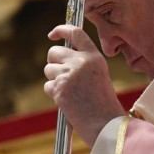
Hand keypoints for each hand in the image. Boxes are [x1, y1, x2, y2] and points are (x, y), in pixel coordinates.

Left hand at [44, 24, 125, 145]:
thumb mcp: (98, 75)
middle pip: (54, 52)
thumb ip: (82, 63)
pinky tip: (67, 101)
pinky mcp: (60, 88)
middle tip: (62, 76)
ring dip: (54, 80)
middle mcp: (81, 62)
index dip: (61, 30)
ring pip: (48, 69)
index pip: (75, 33)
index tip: (53, 34)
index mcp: (94, 57)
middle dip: (53, 63)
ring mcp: (69, 74)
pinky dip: (54, 94)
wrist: (105, 123)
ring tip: (70, 92)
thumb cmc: (102, 103)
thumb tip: (60, 56)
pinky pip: (48, 86)